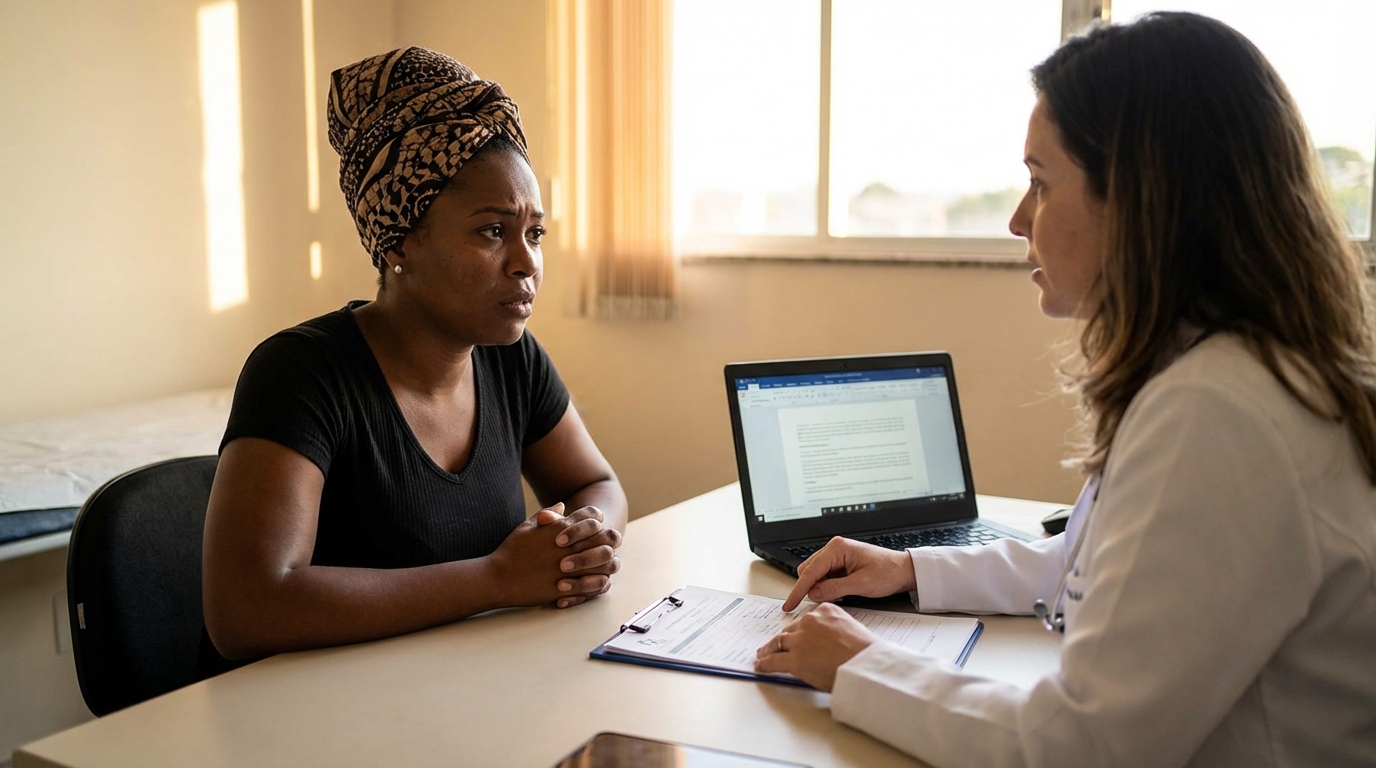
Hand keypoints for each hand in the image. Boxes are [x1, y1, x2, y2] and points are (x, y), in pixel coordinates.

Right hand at [487, 504, 607, 608]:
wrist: (498, 578)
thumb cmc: (511, 551)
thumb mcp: (527, 527)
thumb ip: (547, 515)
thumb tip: (562, 505)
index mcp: (561, 529)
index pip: (592, 516)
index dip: (598, 519)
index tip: (597, 526)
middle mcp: (569, 547)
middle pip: (605, 537)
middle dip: (609, 539)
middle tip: (609, 544)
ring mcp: (571, 568)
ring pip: (606, 562)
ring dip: (609, 562)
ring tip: (606, 564)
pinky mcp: (569, 588)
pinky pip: (596, 585)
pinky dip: (601, 582)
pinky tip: (599, 580)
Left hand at [754, 603, 877, 690]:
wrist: (866, 665)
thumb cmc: (865, 652)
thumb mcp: (852, 629)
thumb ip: (836, 630)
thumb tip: (829, 642)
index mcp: (826, 610)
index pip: (806, 619)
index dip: (799, 630)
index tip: (795, 634)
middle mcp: (810, 621)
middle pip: (790, 630)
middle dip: (783, 639)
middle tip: (776, 645)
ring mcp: (800, 640)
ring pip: (777, 643)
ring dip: (768, 649)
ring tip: (762, 655)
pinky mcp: (794, 659)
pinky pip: (773, 661)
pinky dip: (764, 664)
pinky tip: (760, 666)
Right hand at [782, 537, 915, 610]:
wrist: (904, 570)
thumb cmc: (888, 572)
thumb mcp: (861, 584)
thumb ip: (834, 589)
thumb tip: (813, 594)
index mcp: (837, 548)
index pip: (810, 571)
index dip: (798, 590)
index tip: (789, 604)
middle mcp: (834, 549)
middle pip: (808, 571)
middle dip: (809, 589)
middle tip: (816, 604)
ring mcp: (836, 556)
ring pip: (815, 575)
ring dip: (819, 589)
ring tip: (836, 598)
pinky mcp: (840, 564)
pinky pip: (824, 577)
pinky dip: (826, 588)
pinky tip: (838, 595)